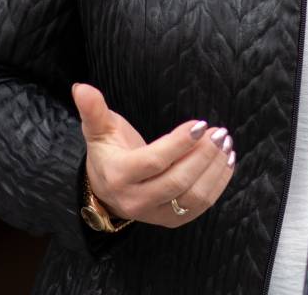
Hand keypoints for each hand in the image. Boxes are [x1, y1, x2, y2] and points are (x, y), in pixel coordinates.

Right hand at [73, 83, 234, 227]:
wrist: (108, 189)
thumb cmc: (108, 152)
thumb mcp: (99, 130)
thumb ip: (93, 110)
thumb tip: (81, 88)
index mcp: (119, 176)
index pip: (154, 161)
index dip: (179, 143)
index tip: (200, 123)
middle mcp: (136, 200)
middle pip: (178, 181)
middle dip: (203, 155)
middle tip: (218, 132)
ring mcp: (155, 214)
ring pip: (193, 197)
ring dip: (214, 169)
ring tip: (225, 144)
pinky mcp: (172, 220)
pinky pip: (201, 206)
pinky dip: (218, 183)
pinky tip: (226, 160)